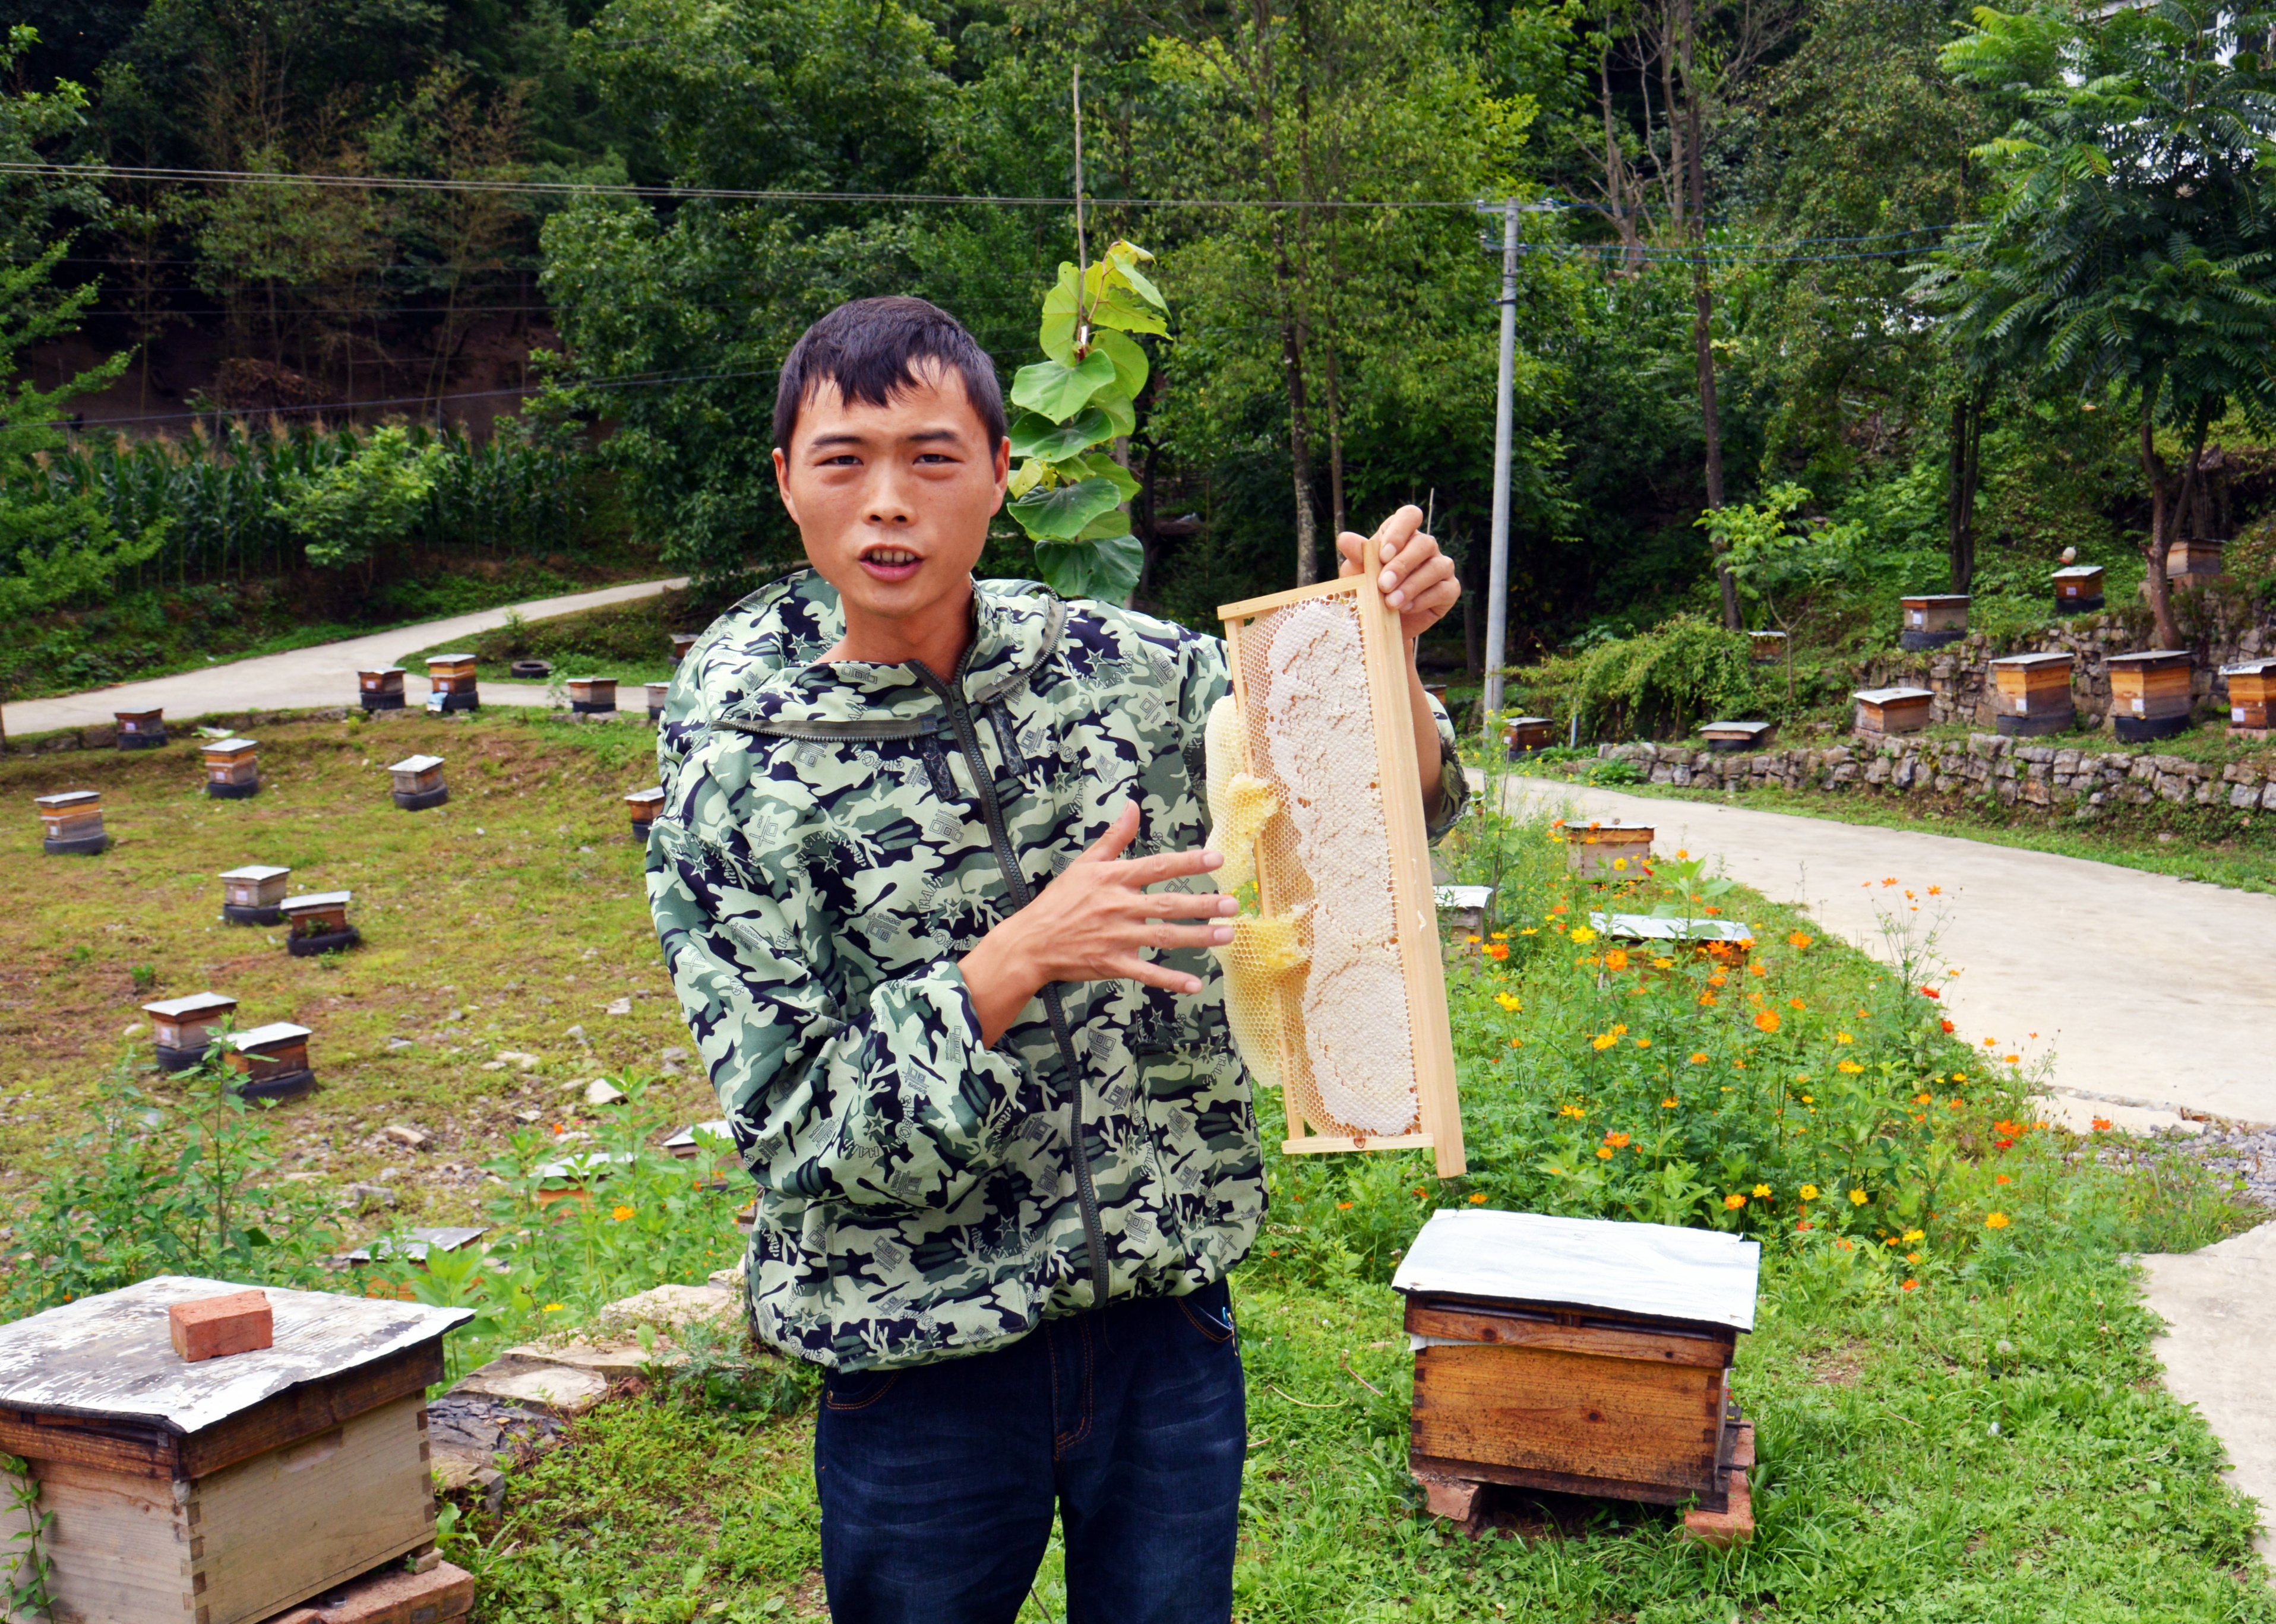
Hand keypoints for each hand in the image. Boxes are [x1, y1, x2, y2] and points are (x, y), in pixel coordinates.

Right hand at [960, 803, 1237, 1044]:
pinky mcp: (1112, 963)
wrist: (1031, 942)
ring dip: (1197, 938)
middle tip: (1232, 905)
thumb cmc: (1059, 901)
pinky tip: (1195, 983)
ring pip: (1164, 937)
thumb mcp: (1084, 863)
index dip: (1188, 863)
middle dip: (1202, 905)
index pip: (1158, 867)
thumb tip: (1132, 806)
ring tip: (1226, 936)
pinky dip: (1170, 979)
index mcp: (1113, 879)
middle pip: (1168, 904)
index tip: (1217, 859)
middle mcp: (1118, 906)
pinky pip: (1147, 973)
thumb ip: (1113, 837)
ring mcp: (1116, 937)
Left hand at [1337, 504, 1458, 645]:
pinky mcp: (1449, 590)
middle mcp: (1425, 546)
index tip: (1383, 555)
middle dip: (1402, 565)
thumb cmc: (1368, 590)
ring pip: (1436, 567)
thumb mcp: (1357, 573)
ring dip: (1412, 585)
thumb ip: (1356, 555)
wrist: (1379, 623)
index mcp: (1403, 533)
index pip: (1410, 516)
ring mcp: (1441, 567)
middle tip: (1383, 585)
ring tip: (1391, 602)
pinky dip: (1424, 599)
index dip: (1399, 532)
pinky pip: (1444, 590)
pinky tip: (1406, 608)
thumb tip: (1345, 539)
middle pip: (1424, 543)